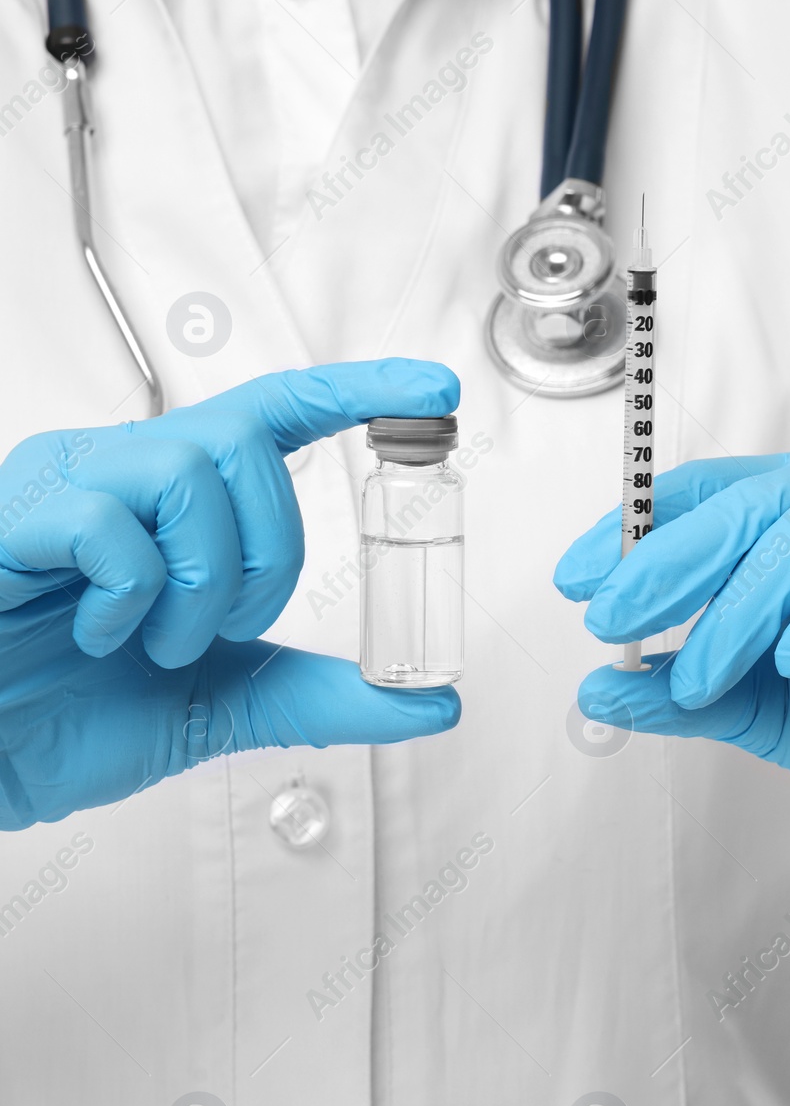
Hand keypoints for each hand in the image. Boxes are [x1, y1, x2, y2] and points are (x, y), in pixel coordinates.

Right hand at [0, 360, 462, 830]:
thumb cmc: (72, 715)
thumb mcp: (224, 704)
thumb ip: (323, 696)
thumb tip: (431, 704)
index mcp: (173, 500)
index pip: (276, 411)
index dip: (357, 390)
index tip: (433, 389)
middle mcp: (120, 471)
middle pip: (242, 443)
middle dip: (269, 551)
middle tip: (228, 626)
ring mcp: (60, 488)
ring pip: (185, 470)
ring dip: (203, 578)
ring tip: (159, 640)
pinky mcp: (9, 523)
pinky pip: (105, 523)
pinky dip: (130, 595)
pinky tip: (100, 634)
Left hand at [555, 450, 789, 879]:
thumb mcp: (773, 714)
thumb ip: (695, 697)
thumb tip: (601, 687)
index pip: (709, 497)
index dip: (637, 531)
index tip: (576, 581)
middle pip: (749, 504)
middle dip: (669, 564)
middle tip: (613, 619)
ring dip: (742, 605)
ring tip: (698, 674)